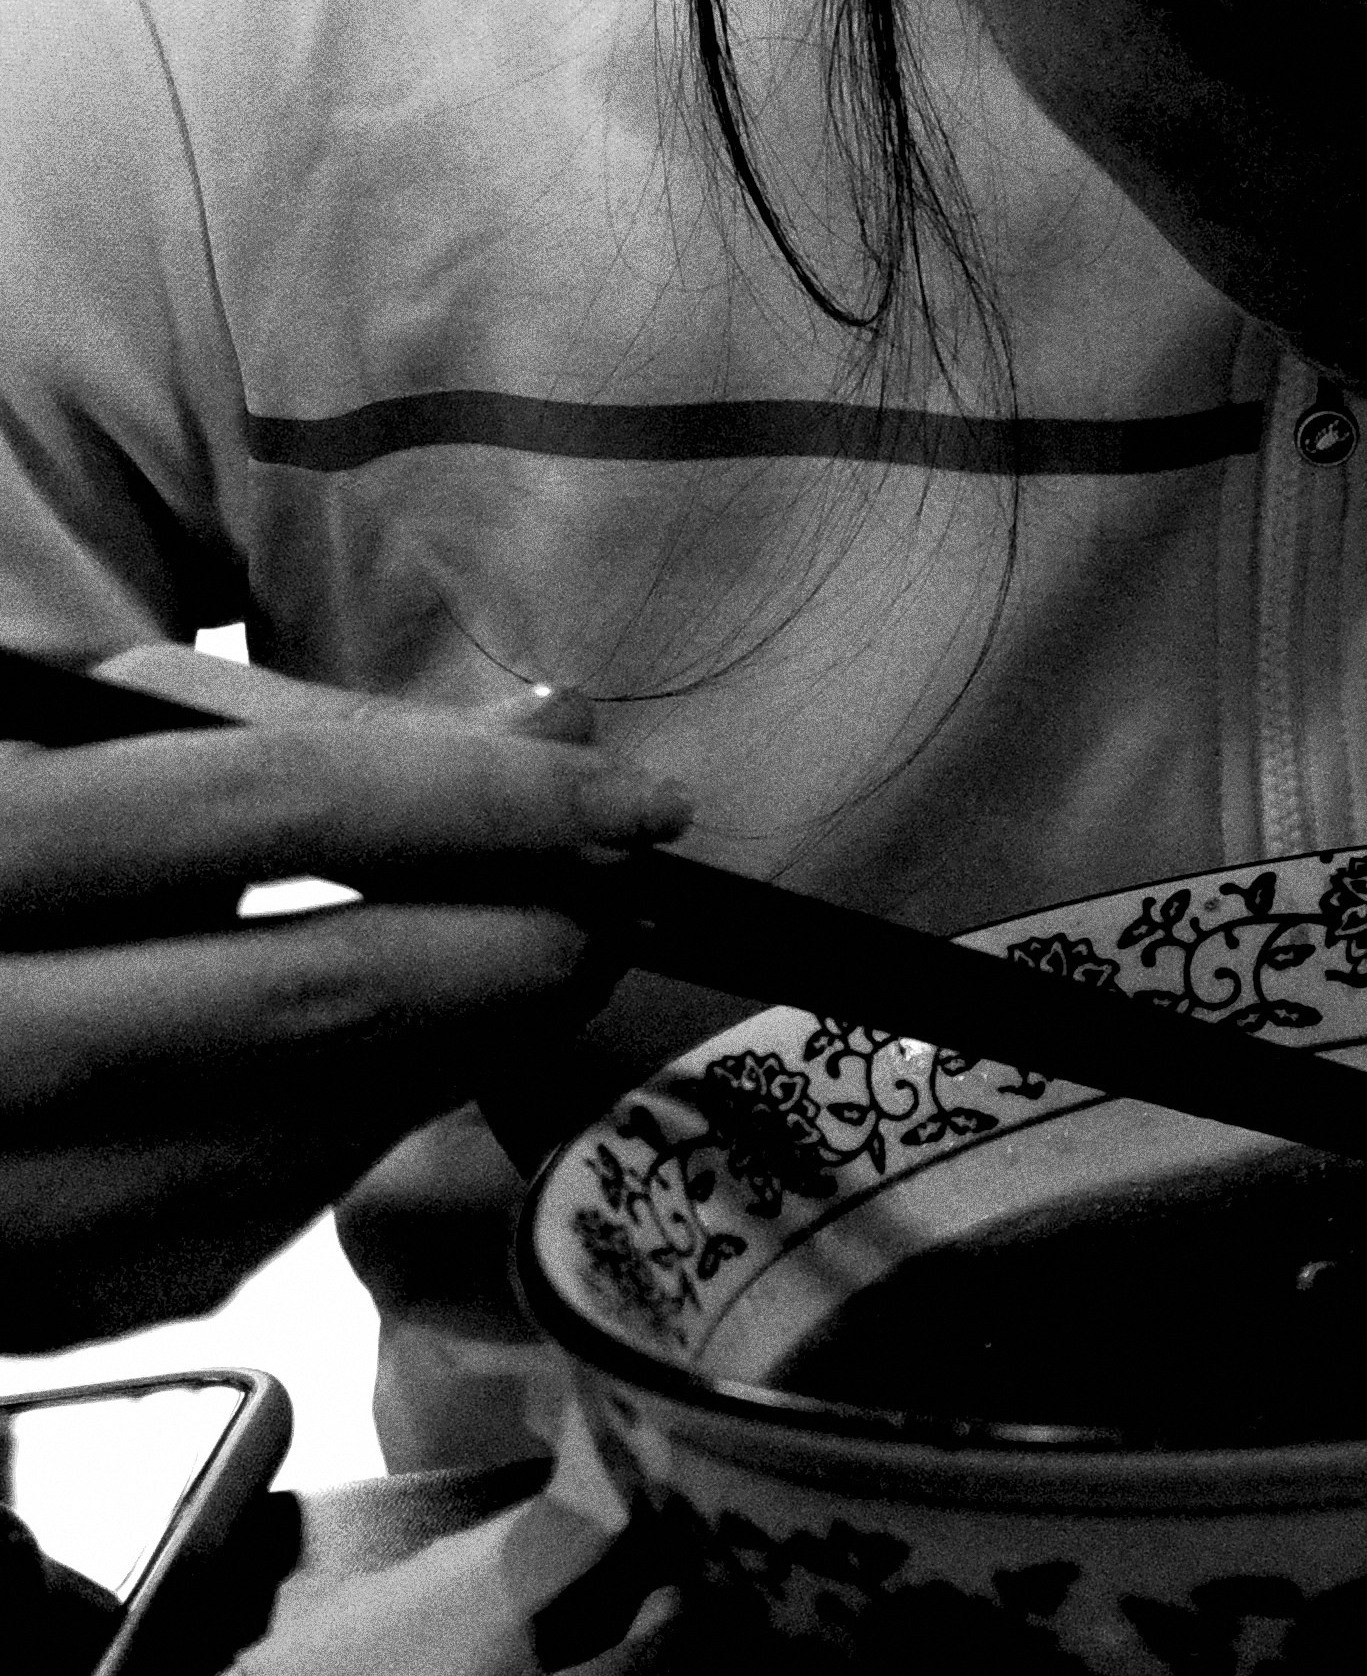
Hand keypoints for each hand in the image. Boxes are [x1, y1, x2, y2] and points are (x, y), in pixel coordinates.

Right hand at [0, 645, 685, 1349]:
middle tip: (611, 905)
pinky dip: (360, 1136)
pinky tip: (403, 1068)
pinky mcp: (37, 1303)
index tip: (641, 801)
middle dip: (511, 947)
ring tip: (537, 971)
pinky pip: (254, 1222)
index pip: (273, 806)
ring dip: (463, 1049)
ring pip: (306, 1127)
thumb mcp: (78, 746)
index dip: (481, 801)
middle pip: (312, 991)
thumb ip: (297, 728)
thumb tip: (555, 729)